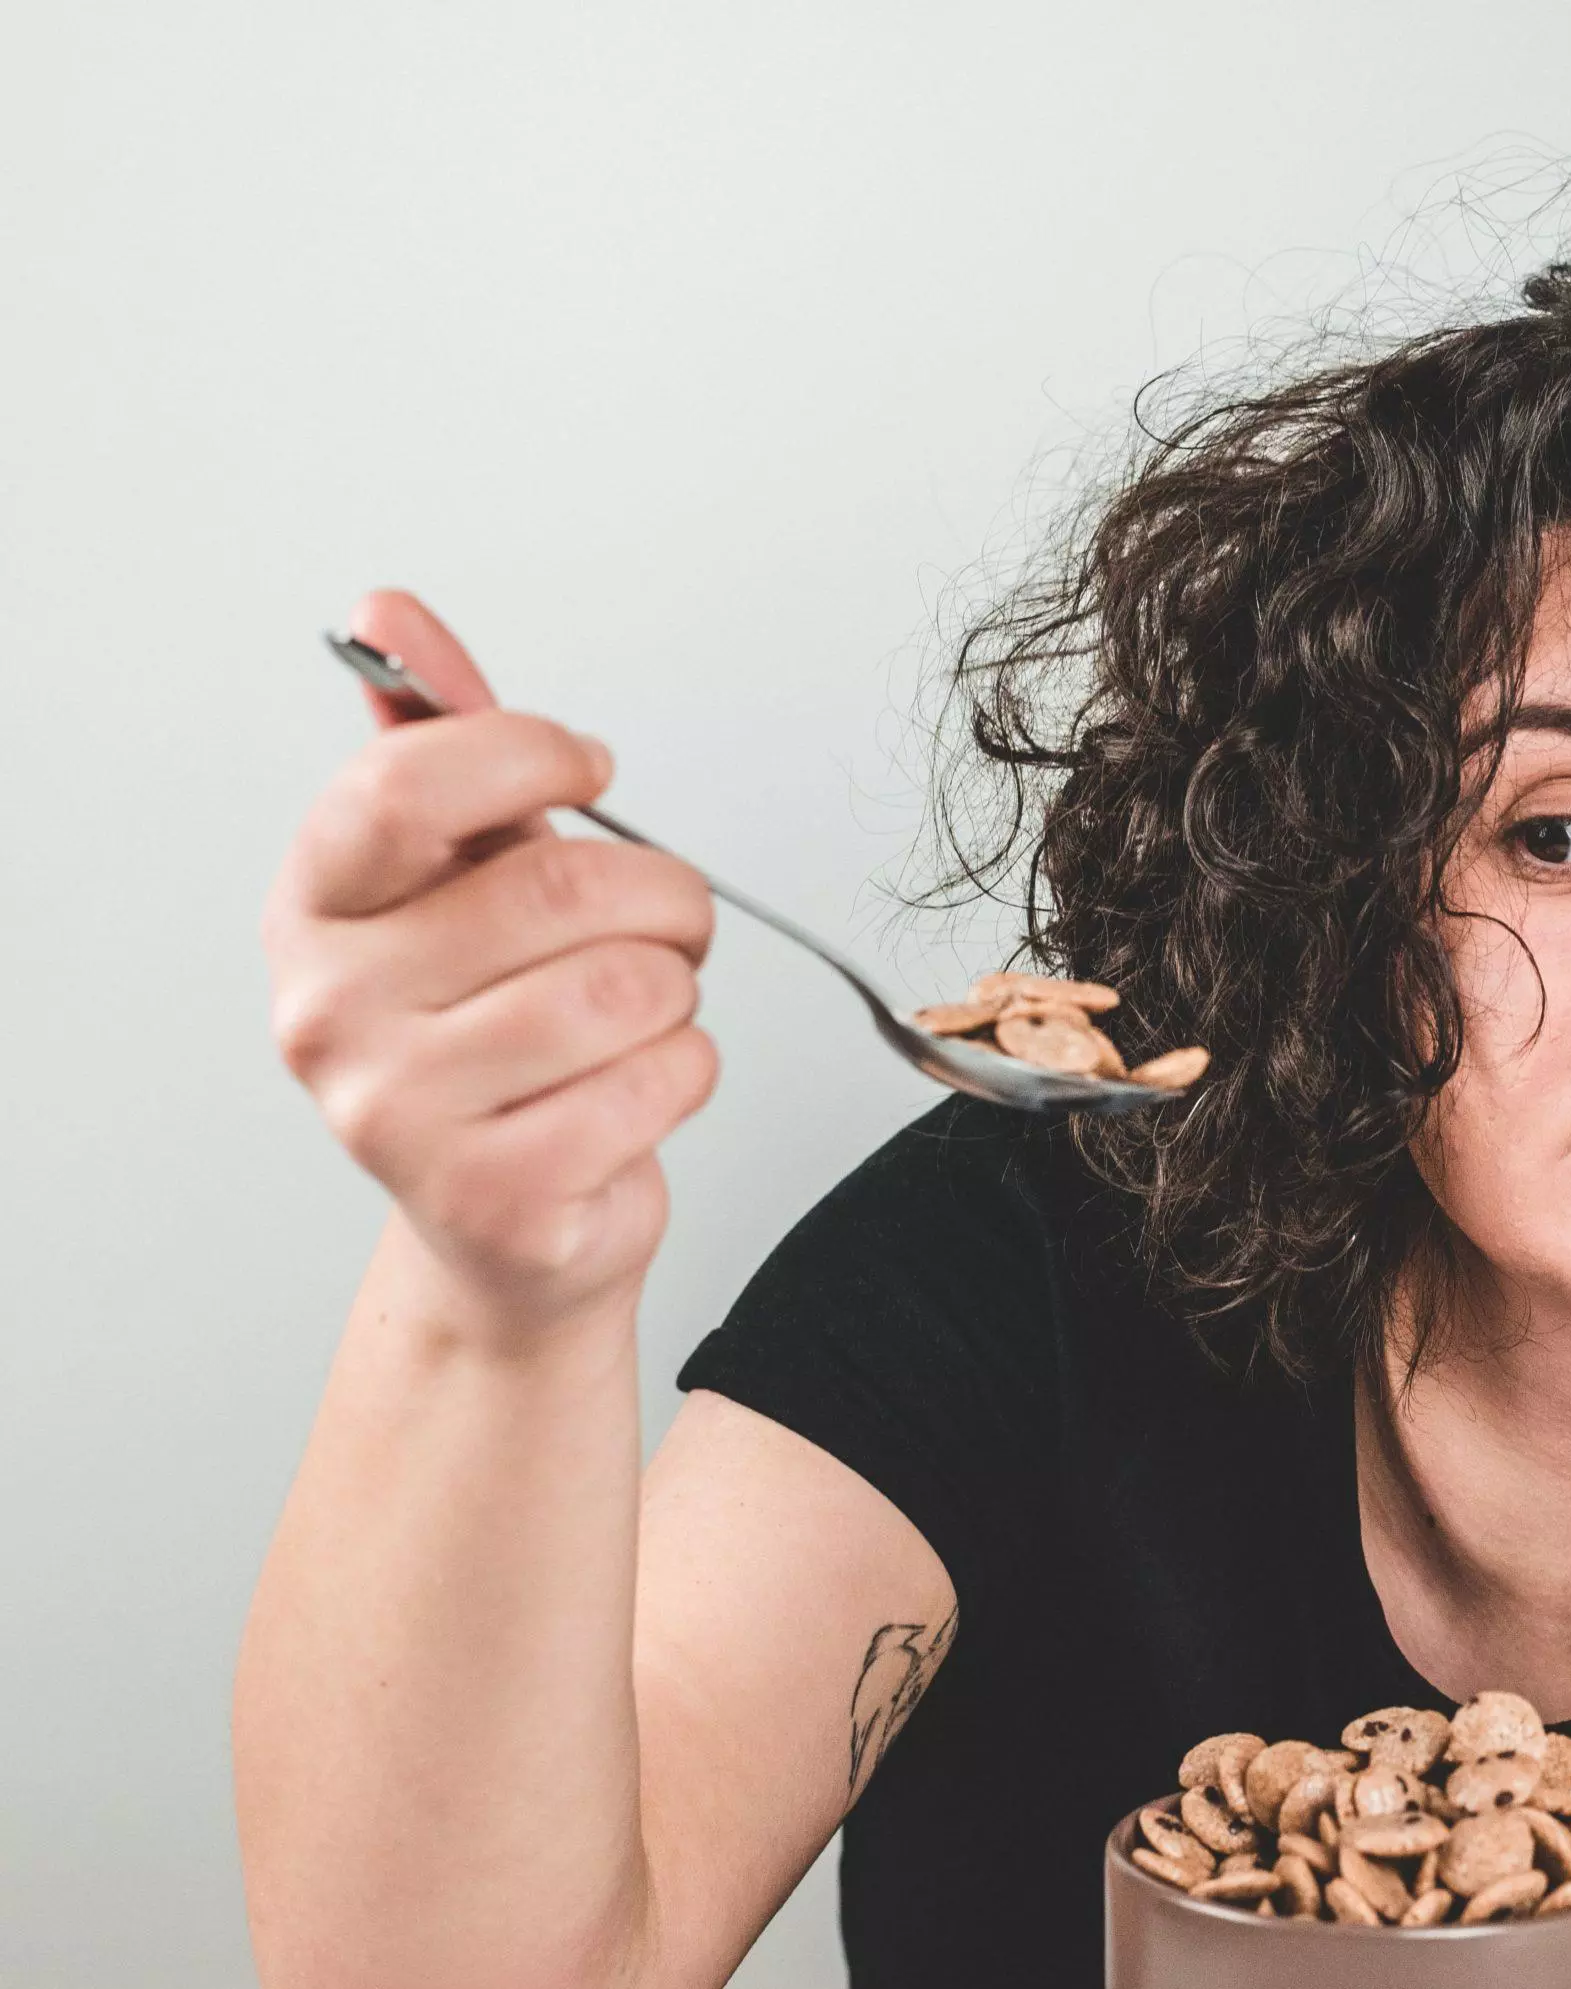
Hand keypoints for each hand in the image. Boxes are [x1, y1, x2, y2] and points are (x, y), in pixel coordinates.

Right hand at [264, 591, 718, 1335]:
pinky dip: (688, 1073)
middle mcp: (330, 1010)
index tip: (590, 768)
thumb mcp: (462, 878)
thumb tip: (388, 611)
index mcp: (314, 908)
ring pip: (627, 989)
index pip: (409, 784)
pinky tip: (637, 1090)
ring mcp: (397, 1115)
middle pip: (560, 889)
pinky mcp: (495, 1196)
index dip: (532, 753)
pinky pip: (662, 1081)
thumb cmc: (492, 1035)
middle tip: (671, 919)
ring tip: (645, 1012)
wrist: (504, 1228)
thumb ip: (440, 744)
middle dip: (664, 894)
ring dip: (679, 992)